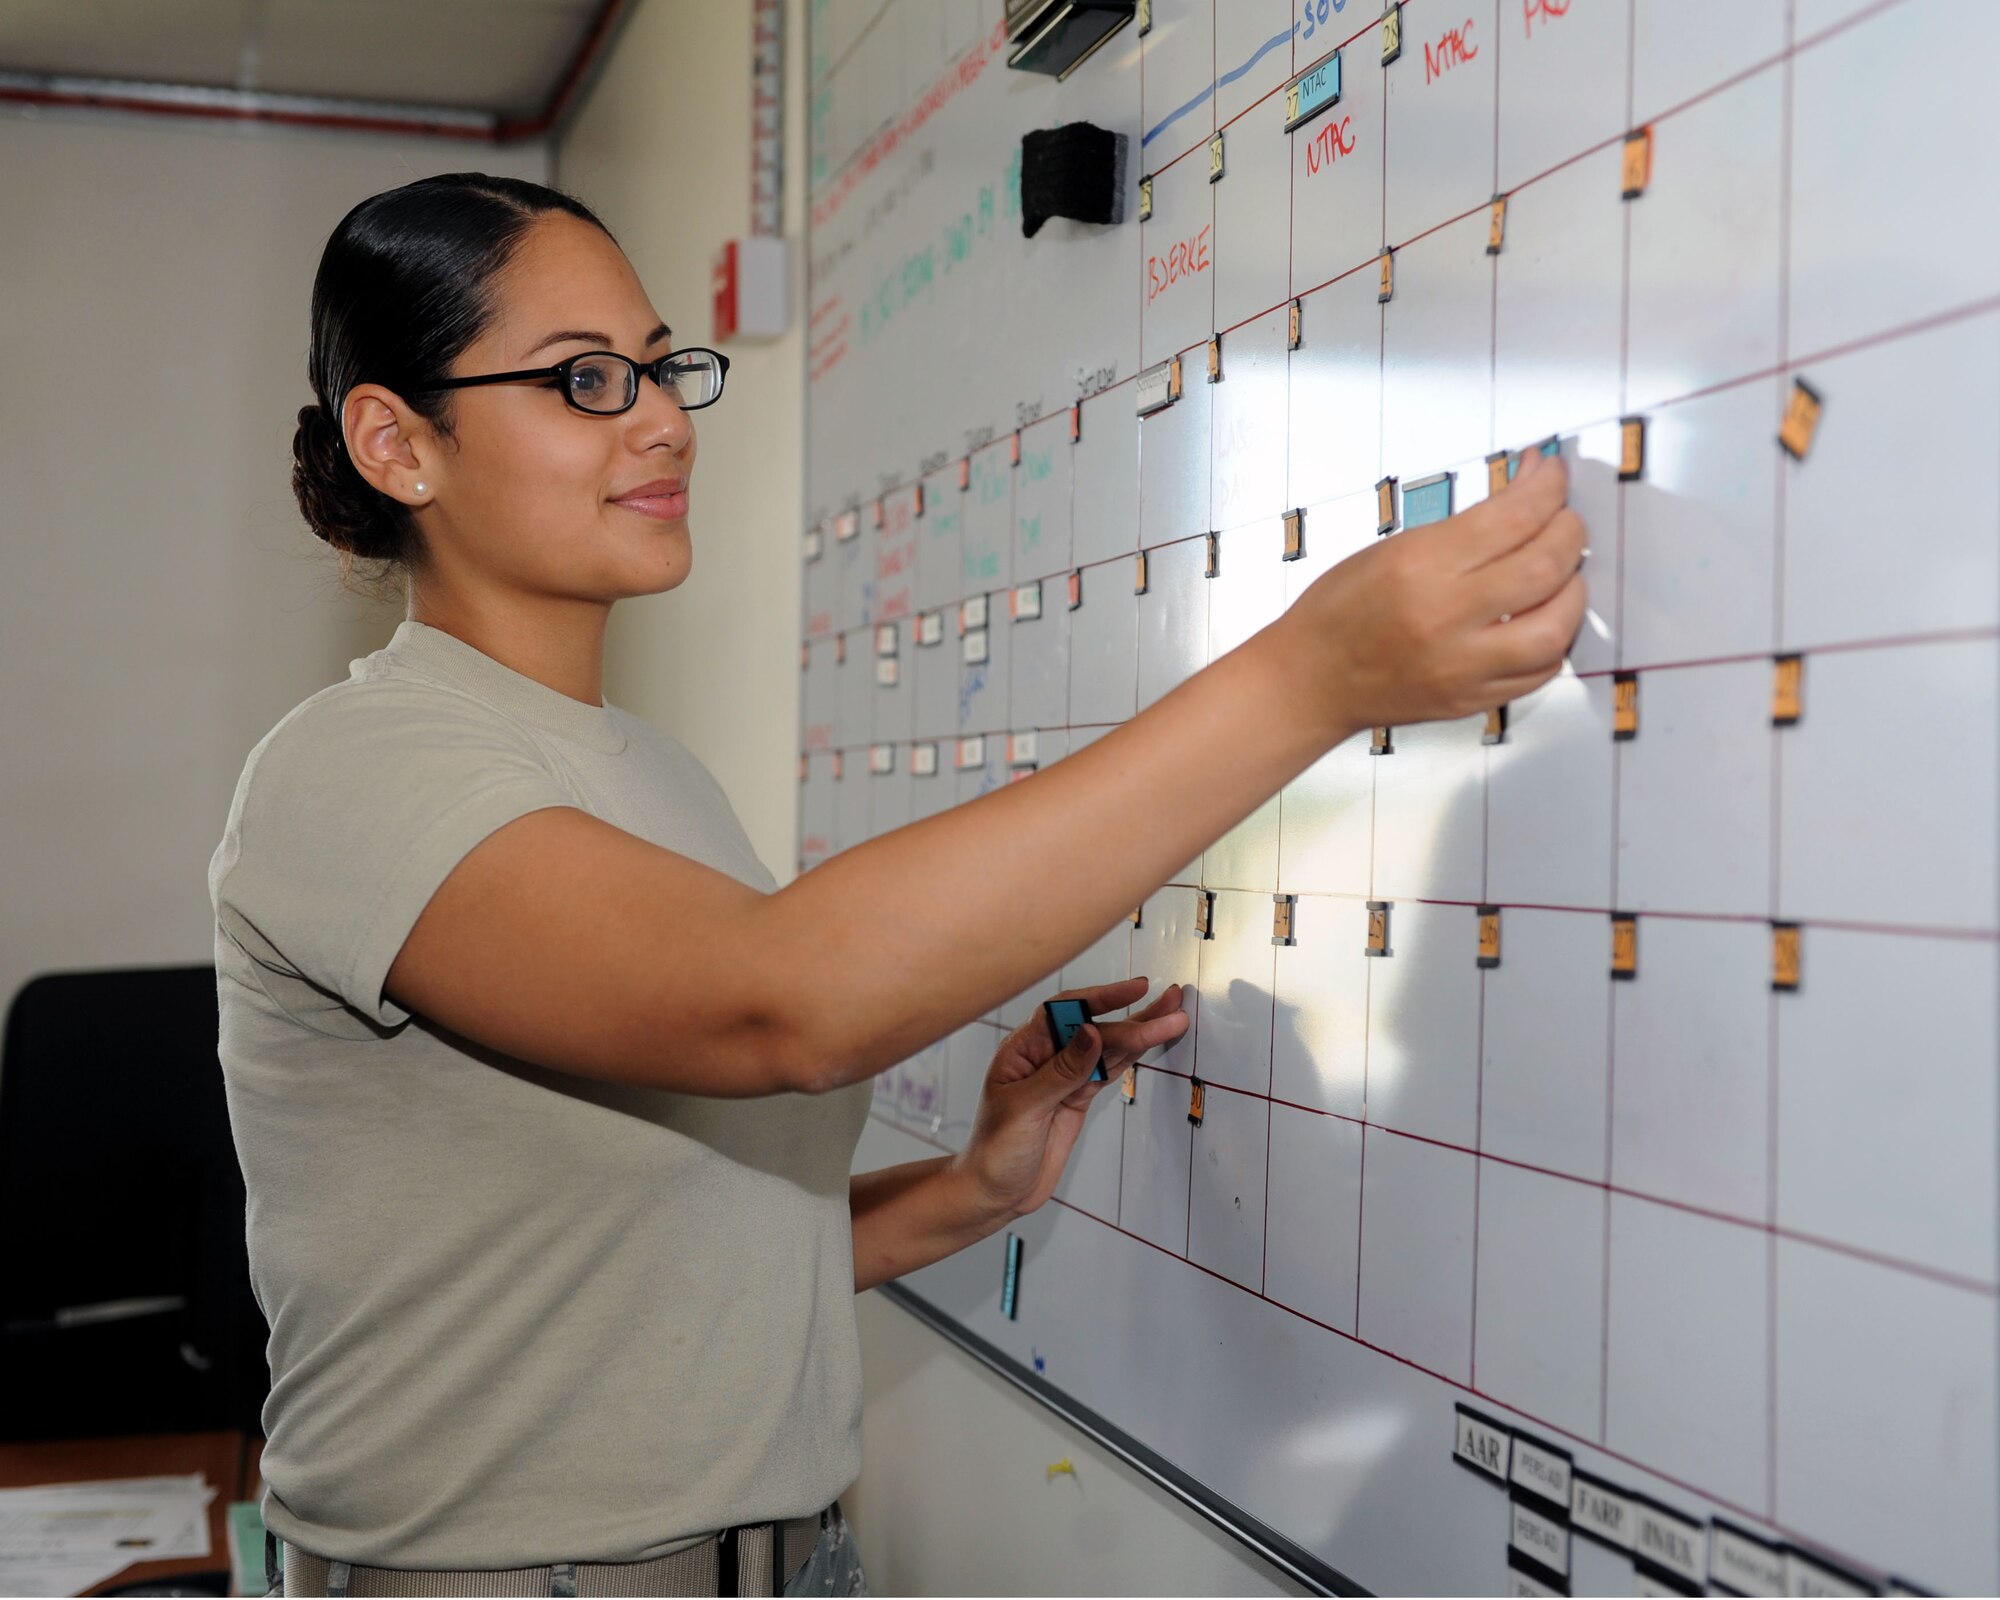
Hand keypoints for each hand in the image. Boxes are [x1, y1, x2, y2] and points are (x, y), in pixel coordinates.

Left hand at [952, 977, 1188, 1221]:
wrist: (994, 1192)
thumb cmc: (994, 1151)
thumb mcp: (1024, 1109)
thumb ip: (1062, 1072)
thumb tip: (1092, 1032)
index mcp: (1022, 1049)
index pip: (1064, 1011)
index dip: (1101, 997)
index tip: (1135, 990)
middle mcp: (1044, 1057)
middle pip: (1094, 1027)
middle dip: (1134, 1017)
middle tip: (1171, 1003)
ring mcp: (1063, 1078)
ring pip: (1107, 1049)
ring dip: (1140, 1033)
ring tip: (1174, 1016)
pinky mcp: (1076, 1098)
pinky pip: (1108, 1072)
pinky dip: (1131, 1058)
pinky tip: (1152, 1042)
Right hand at [1275, 448, 1588, 744]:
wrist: (1310, 679)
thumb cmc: (1340, 611)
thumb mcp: (1393, 549)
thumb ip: (1463, 529)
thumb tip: (1525, 498)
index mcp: (1419, 567)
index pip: (1514, 517)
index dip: (1547, 487)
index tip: (1551, 474)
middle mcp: (1443, 617)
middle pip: (1545, 567)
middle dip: (1570, 531)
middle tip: (1564, 520)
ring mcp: (1460, 666)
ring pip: (1556, 628)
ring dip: (1573, 591)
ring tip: (1562, 574)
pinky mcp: (1470, 699)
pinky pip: (1541, 671)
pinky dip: (1555, 640)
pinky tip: (1543, 618)